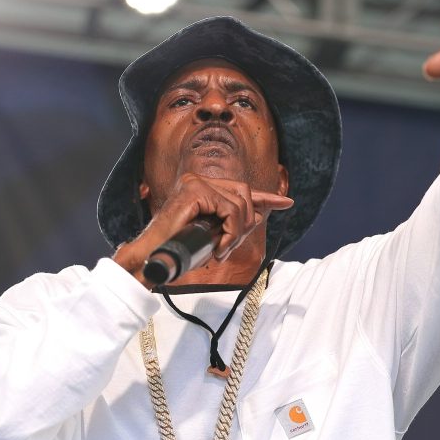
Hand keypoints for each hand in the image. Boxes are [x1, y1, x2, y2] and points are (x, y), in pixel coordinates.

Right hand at [113, 174, 292, 285]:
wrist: (153, 259)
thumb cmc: (177, 251)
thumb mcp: (212, 235)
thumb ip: (232, 222)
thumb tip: (263, 212)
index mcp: (200, 187)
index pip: (239, 189)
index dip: (265, 197)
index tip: (286, 203)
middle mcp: (196, 181)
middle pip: (244, 194)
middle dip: (246, 222)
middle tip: (229, 246)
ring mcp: (195, 183)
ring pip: (239, 204)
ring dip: (236, 233)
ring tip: (220, 249)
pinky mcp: (195, 191)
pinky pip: (230, 210)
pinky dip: (230, 232)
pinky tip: (219, 247)